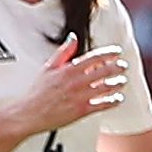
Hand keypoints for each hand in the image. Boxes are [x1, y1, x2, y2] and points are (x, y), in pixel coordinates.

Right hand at [12, 36, 127, 133]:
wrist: (28, 114)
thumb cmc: (36, 93)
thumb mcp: (47, 68)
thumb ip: (63, 52)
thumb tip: (73, 38)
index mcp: (69, 69)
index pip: (95, 57)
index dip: (109, 53)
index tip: (117, 52)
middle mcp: (76, 82)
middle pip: (105, 70)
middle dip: (118, 67)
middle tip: (123, 66)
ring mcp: (80, 96)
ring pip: (107, 87)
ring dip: (118, 83)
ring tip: (122, 81)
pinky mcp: (81, 110)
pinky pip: (103, 104)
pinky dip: (114, 101)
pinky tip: (117, 98)